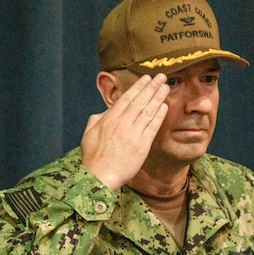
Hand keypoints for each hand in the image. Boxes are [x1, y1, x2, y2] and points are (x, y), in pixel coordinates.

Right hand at [81, 74, 170, 191]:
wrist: (100, 177)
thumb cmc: (93, 158)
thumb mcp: (88, 135)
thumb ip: (96, 120)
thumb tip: (104, 112)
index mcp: (108, 120)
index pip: (126, 99)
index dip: (138, 87)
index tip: (146, 78)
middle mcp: (121, 124)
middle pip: (139, 101)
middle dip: (151, 87)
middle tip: (161, 77)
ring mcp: (133, 134)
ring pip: (148, 111)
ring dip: (158, 97)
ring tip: (165, 87)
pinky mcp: (142, 145)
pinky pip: (152, 127)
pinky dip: (159, 115)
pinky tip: (165, 106)